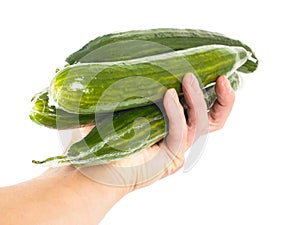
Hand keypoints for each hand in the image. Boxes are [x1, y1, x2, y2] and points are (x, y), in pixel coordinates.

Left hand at [74, 73, 234, 190]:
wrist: (92, 165)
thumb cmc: (104, 135)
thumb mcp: (123, 103)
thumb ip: (136, 86)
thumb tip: (139, 57)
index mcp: (171, 124)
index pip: (202, 110)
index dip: (213, 93)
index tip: (215, 71)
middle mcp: (178, 136)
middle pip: (213, 121)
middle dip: (224, 100)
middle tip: (222, 78)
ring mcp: (175, 149)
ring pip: (201, 125)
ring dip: (197, 98)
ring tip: (188, 78)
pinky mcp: (170, 159)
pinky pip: (179, 133)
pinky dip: (176, 112)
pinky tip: (169, 95)